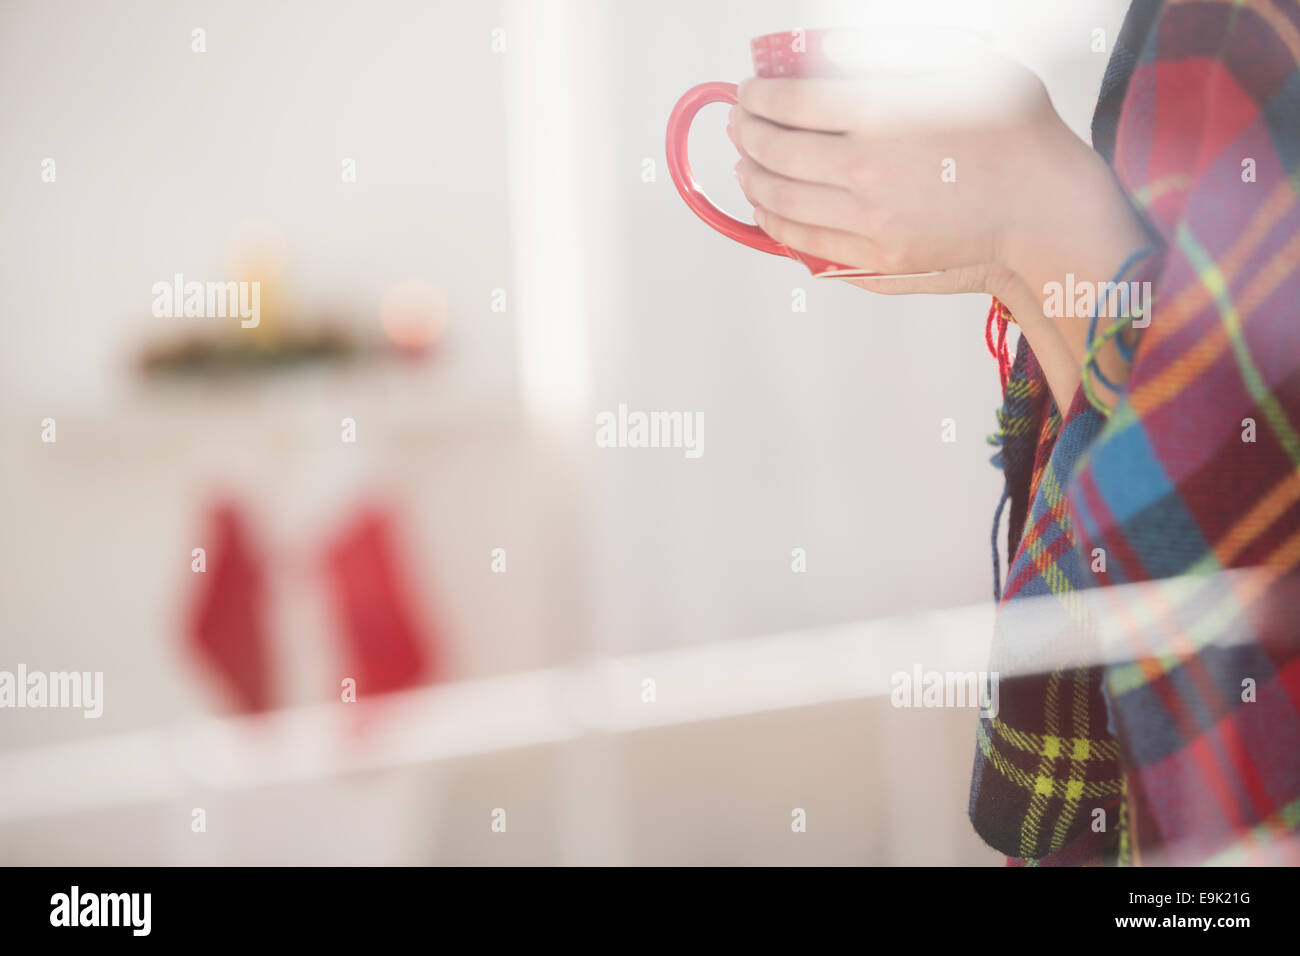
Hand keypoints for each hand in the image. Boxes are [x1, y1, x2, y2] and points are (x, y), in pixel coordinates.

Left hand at [730, 58, 1061, 276]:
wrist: (1046, 210)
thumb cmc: (1015, 133)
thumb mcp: (965, 63)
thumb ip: (893, 49)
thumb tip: (828, 49)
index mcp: (882, 116)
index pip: (790, 104)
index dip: (758, 95)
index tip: (749, 89)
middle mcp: (865, 171)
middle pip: (775, 151)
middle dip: (746, 132)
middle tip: (738, 120)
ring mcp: (868, 221)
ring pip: (780, 200)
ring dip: (751, 177)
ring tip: (743, 161)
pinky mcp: (875, 257)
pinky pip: (803, 240)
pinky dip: (773, 220)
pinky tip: (766, 204)